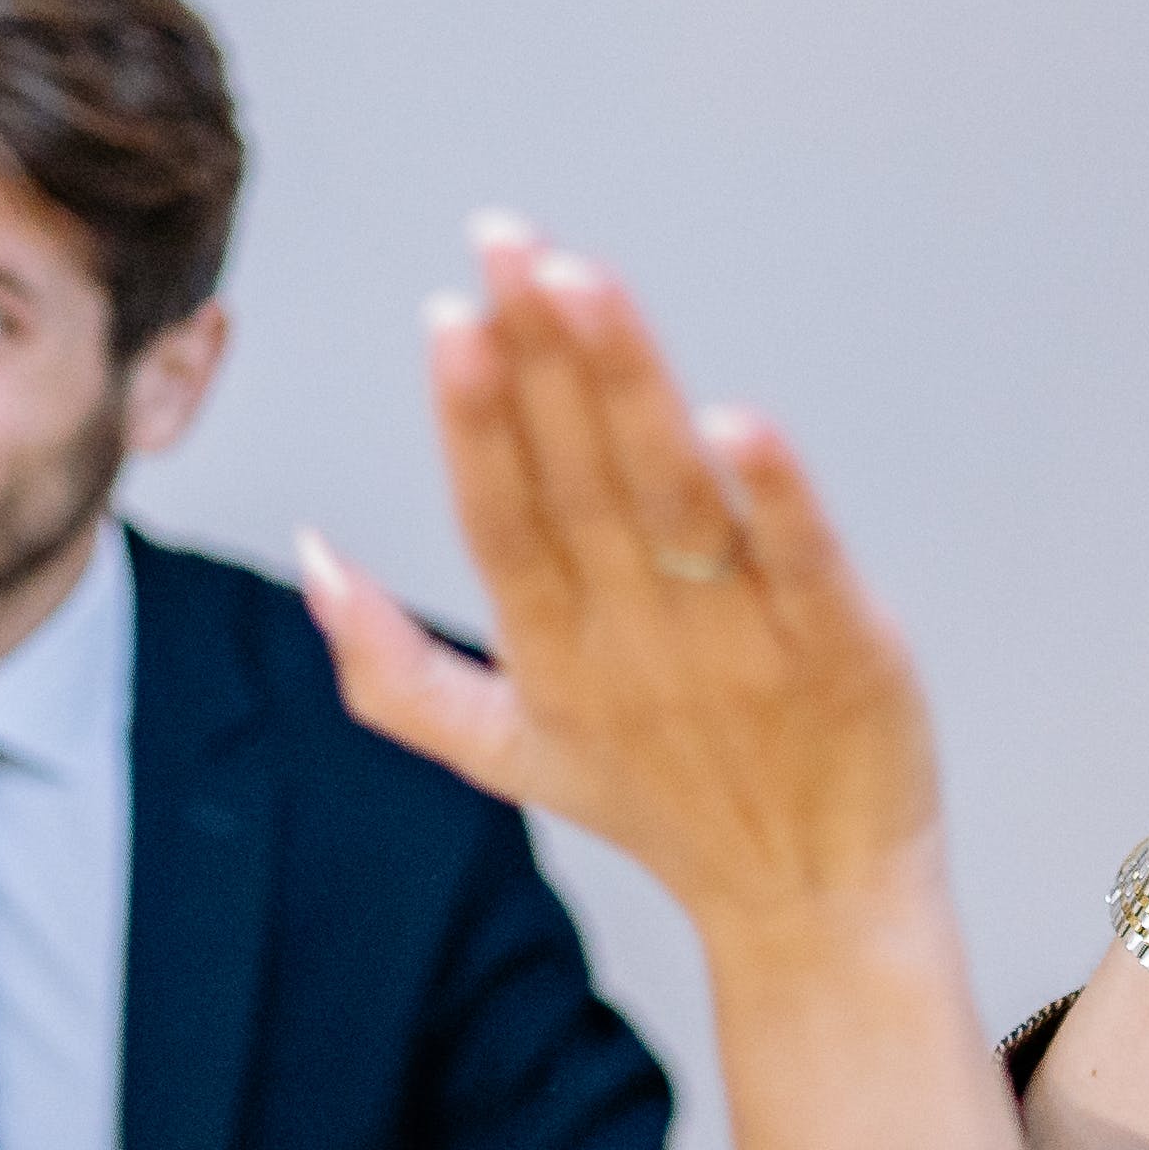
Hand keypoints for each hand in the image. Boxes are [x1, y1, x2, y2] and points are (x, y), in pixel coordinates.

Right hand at [305, 218, 1022, 1149]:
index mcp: (554, 655)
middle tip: (506, 240)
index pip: (500, 521)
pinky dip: (771, 495)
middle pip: (577, 482)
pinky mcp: (840, 647)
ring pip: (671, 496)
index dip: (473, 421)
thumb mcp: (507, 752)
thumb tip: (308, 556)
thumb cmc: (664, 809)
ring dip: (625, 389)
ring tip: (585, 284)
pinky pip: (800, 560)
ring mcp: (740, 643)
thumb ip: (393, 668)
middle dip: (539, 357)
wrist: (814, 909)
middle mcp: (638, 642)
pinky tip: (737, 420)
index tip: (450, 316)